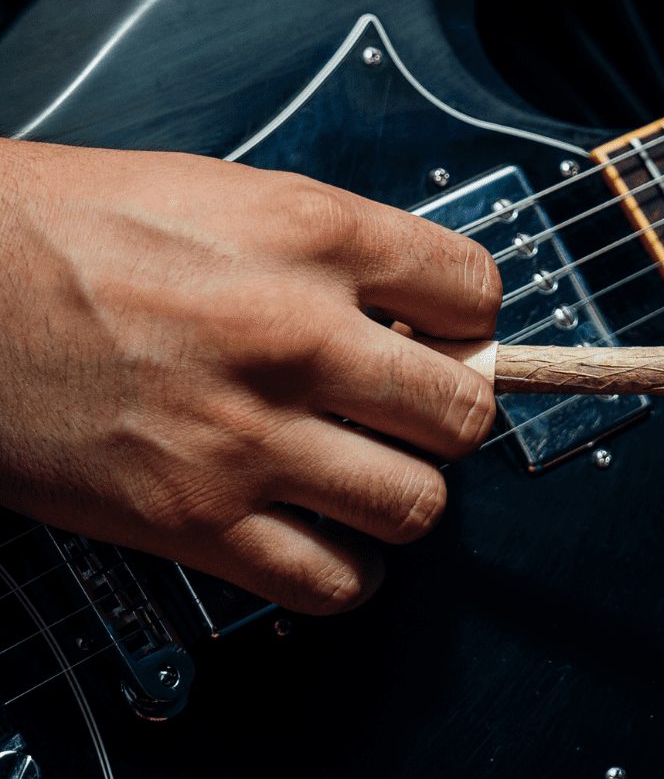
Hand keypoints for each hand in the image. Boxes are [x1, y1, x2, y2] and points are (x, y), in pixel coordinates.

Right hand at [0, 139, 500, 612]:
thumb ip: (335, 255)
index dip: (474, 320)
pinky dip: (347, 573)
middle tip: (413, 413)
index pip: (474, 291)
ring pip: (416, 507)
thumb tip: (412, 317)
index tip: (451, 336)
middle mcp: (295, 336)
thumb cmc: (73, 229)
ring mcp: (249, 437)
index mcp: (310, 235)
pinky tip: (325, 539)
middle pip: (465, 412)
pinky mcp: (195, 521)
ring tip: (368, 476)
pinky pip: (332, 583)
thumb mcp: (227, 196)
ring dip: (405, 497)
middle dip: (451, 416)